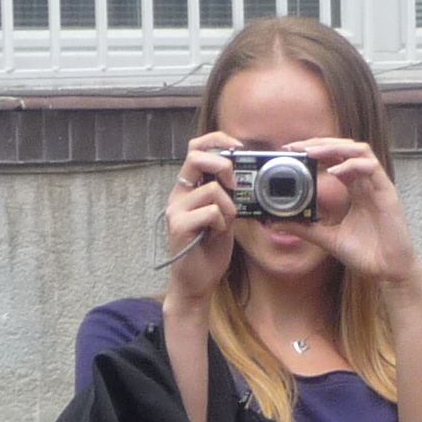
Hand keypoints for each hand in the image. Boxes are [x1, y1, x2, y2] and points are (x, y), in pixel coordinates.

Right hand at [161, 134, 238, 308]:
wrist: (197, 281)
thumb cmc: (210, 247)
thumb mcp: (224, 214)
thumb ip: (228, 194)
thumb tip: (246, 175)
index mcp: (188, 187)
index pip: (196, 149)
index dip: (216, 140)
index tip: (237, 146)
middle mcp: (178, 194)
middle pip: (196, 157)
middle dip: (223, 166)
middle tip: (235, 185)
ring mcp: (175, 210)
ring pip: (211, 190)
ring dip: (228, 207)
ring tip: (223, 225)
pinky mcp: (178, 226)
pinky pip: (211, 212)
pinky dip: (221, 223)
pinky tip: (215, 235)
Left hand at [284, 136, 421, 292]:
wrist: (389, 272)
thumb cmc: (366, 254)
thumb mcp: (327, 239)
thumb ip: (304, 228)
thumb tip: (275, 224)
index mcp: (354, 189)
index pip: (335, 158)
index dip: (314, 150)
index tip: (291, 151)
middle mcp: (366, 183)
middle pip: (345, 148)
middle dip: (320, 143)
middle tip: (295, 147)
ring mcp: (377, 186)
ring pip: (359, 150)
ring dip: (335, 147)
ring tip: (312, 153)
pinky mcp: (387, 193)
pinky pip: (371, 168)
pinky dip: (351, 165)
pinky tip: (334, 172)